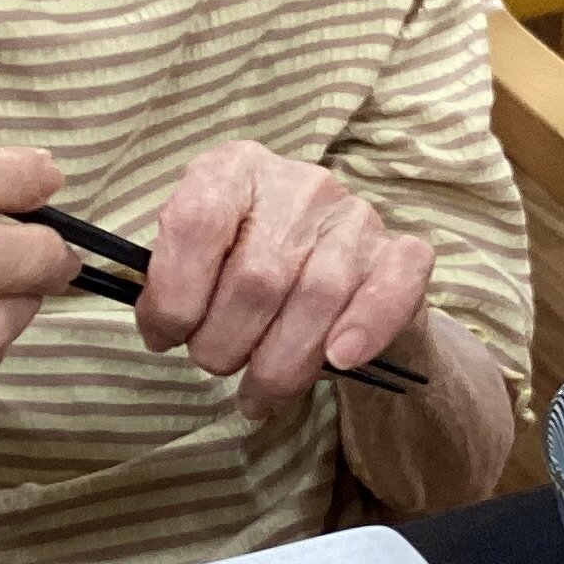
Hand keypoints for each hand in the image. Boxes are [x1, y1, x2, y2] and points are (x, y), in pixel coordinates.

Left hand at [135, 142, 434, 418]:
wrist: (336, 285)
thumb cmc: (250, 272)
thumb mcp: (201, 263)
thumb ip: (173, 281)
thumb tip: (162, 326)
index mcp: (235, 169)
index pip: (196, 223)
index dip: (173, 294)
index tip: (164, 337)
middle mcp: (299, 184)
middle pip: (256, 276)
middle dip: (224, 343)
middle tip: (215, 365)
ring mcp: (355, 217)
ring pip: (316, 296)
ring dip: (279, 364)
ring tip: (256, 394)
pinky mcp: (402, 255)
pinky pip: (388, 292)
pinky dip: (363, 329)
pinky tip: (339, 361)